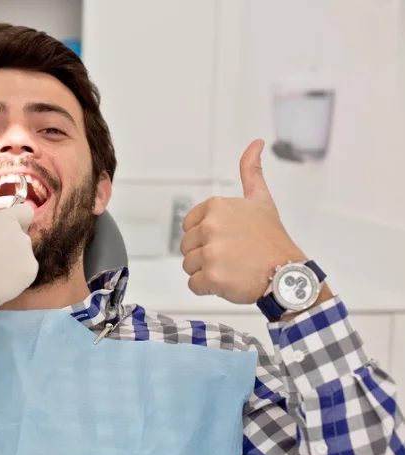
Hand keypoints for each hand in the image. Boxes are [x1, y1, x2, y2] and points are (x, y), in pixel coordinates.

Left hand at [180, 139, 305, 303]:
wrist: (288, 275)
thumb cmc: (273, 241)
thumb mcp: (261, 200)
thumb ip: (251, 172)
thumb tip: (255, 143)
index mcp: (216, 206)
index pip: (189, 226)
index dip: (206, 237)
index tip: (228, 240)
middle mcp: (211, 226)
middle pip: (187, 247)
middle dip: (206, 255)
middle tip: (232, 257)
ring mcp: (211, 252)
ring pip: (189, 266)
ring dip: (207, 272)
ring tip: (232, 269)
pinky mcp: (211, 276)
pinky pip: (194, 285)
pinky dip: (208, 288)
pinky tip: (228, 281)